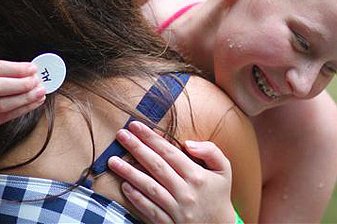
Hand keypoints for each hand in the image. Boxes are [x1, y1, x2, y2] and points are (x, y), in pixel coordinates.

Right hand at [0, 57, 45, 132]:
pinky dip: (23, 109)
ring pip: (1, 104)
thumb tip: (33, 72)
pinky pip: (5, 117)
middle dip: (22, 84)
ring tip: (40, 92)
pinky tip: (35, 103)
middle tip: (37, 82)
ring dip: (25, 98)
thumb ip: (6, 69)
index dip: (17, 69)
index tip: (33, 69)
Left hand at [108, 121, 235, 223]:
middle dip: (137, 148)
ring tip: (113, 161)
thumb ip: (211, 151)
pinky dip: (136, 198)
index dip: (151, 138)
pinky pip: (150, 210)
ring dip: (129, 173)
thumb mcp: (223, 170)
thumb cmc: (219, 194)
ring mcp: (177, 210)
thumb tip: (188, 143)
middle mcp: (186, 192)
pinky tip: (124, 186)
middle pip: (156, 166)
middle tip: (121, 135)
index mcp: (198, 176)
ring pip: (150, 188)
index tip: (136, 126)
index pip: (170, 152)